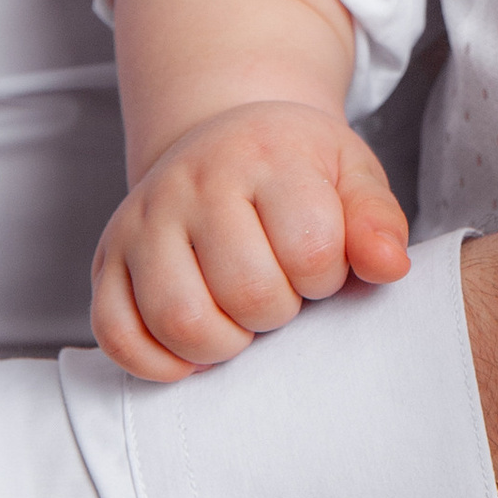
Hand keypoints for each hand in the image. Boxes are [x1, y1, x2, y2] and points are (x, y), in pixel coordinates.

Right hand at [91, 102, 412, 384]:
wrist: (224, 136)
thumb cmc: (296, 167)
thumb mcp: (350, 173)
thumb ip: (376, 221)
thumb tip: (390, 267)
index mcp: (266, 155)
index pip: (311, 249)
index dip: (327, 276)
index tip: (321, 263)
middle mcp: (194, 181)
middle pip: (246, 292)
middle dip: (277, 312)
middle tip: (281, 292)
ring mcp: (143, 220)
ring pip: (178, 319)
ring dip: (222, 343)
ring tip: (240, 319)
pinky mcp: (107, 257)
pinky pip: (115, 334)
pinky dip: (156, 361)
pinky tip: (192, 348)